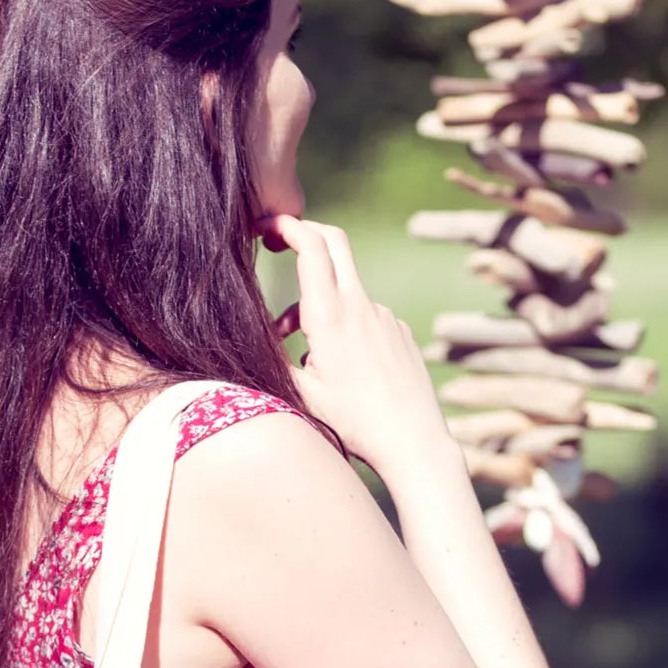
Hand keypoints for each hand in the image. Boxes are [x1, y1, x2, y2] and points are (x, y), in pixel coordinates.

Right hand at [254, 211, 449, 480]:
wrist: (414, 441)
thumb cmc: (355, 423)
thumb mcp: (302, 394)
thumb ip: (274, 359)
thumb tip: (253, 338)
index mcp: (331, 317)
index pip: (312, 246)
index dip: (287, 226)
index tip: (267, 226)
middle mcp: (361, 307)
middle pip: (334, 242)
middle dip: (305, 234)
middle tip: (281, 241)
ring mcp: (385, 316)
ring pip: (344, 290)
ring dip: (318, 304)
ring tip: (304, 351)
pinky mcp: (400, 331)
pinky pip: (365, 316)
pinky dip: (344, 326)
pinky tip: (344, 367)